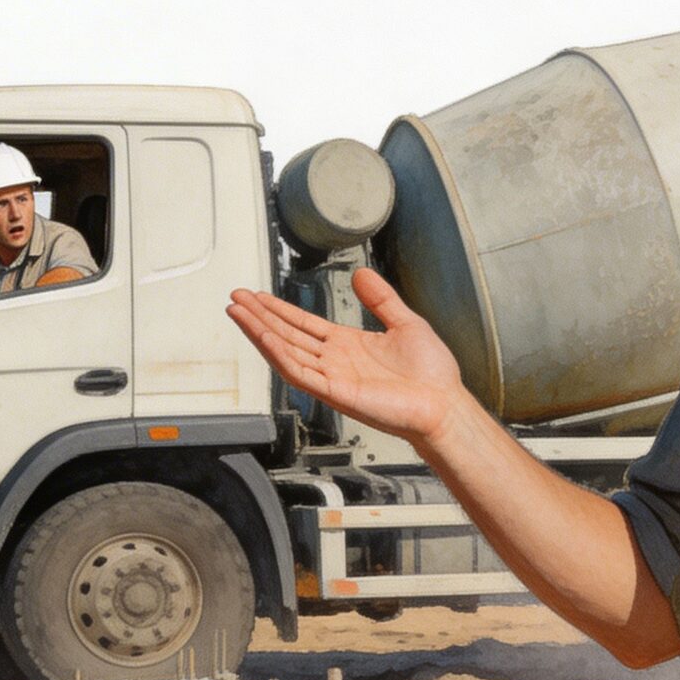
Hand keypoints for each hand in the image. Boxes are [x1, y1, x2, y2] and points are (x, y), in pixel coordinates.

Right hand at [226, 267, 468, 444]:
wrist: (444, 404)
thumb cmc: (431, 374)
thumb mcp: (405, 322)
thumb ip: (381, 299)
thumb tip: (361, 274)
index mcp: (348, 346)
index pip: (303, 324)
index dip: (279, 310)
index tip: (257, 297)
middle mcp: (335, 362)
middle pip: (287, 335)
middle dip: (260, 317)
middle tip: (235, 299)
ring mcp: (333, 378)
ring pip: (286, 352)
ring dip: (260, 332)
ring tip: (238, 312)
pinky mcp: (336, 393)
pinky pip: (300, 373)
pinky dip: (280, 354)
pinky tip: (264, 336)